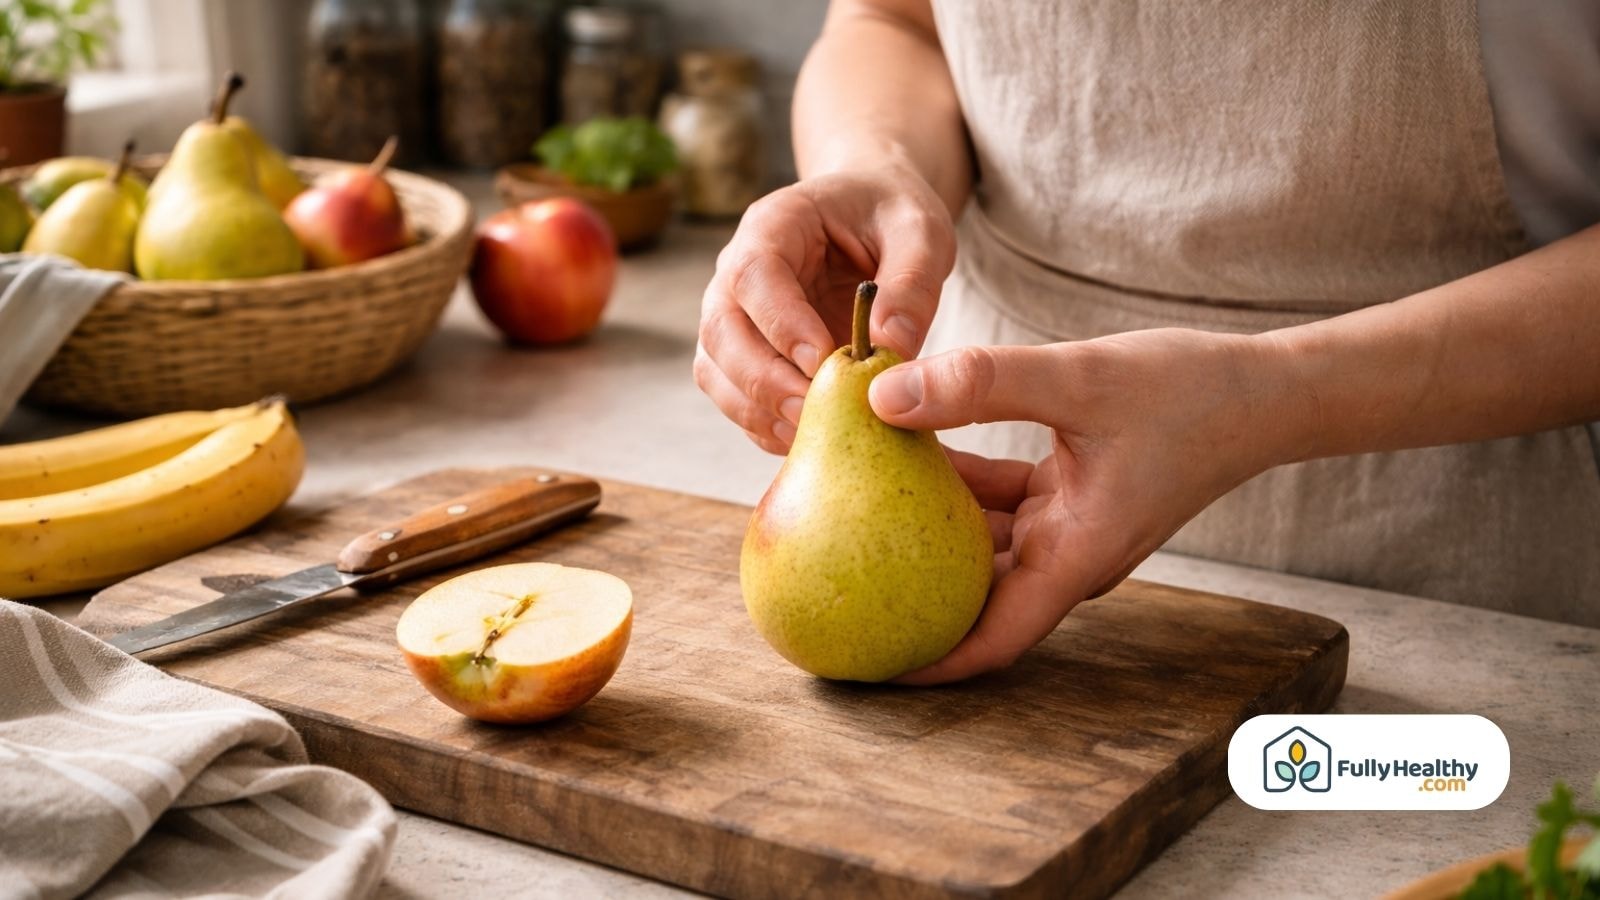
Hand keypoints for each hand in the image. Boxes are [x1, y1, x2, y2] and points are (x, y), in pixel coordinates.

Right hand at [694, 162, 955, 453]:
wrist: (873, 216)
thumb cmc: (892, 216)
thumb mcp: (920, 231)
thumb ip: (913, 282)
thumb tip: (891, 344)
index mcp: (774, 225)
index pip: (754, 274)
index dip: (780, 322)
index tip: (821, 360)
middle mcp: (738, 271)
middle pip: (721, 330)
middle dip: (762, 379)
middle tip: (813, 412)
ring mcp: (736, 316)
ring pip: (717, 370)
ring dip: (756, 409)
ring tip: (811, 433)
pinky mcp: (746, 355)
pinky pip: (736, 398)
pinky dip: (763, 425)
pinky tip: (805, 439)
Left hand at [867, 329, 1301, 683]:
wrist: (1264, 390)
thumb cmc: (1190, 393)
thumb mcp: (1079, 381)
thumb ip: (981, 385)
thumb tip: (882, 395)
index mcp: (1073, 559)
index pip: (990, 639)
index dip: (926, 663)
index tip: (864, 665)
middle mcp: (1065, 556)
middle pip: (972, 597)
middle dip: (909, 595)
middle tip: (836, 585)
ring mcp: (1067, 528)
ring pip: (979, 542)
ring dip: (924, 525)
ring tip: (852, 507)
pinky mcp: (1069, 496)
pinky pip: (997, 503)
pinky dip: (957, 484)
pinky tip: (908, 445)